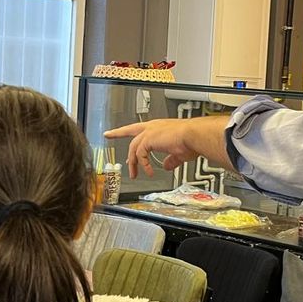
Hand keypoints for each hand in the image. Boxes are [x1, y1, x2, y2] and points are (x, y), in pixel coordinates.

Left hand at [103, 116, 232, 179]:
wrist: (194, 136)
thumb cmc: (191, 141)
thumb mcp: (179, 152)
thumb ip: (171, 159)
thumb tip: (166, 166)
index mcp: (159, 127)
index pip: (141, 128)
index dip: (131, 131)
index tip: (122, 132)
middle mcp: (153, 127)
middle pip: (130, 130)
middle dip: (117, 133)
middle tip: (108, 134)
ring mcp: (149, 132)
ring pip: (133, 147)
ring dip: (132, 162)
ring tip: (133, 174)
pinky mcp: (148, 139)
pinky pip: (140, 155)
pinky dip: (143, 165)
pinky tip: (149, 172)